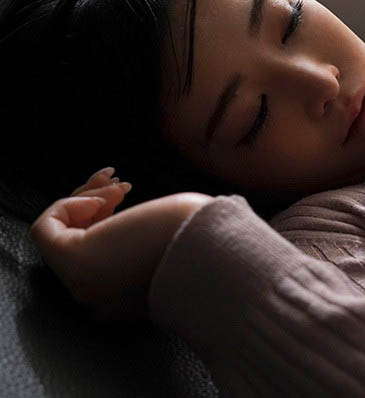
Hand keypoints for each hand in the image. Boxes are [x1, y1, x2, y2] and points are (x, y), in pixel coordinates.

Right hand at [29, 166, 214, 316]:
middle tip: (116, 180)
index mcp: (123, 289)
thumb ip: (146, 231)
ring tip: (118, 186)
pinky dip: (67, 203)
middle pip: (73, 239)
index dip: (100, 214)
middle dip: (90, 199)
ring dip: (84, 197)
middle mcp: (99, 291)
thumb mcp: (168, 231)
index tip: (121, 189)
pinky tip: (103, 197)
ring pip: (58, 233)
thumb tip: (142, 210)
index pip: (92, 249)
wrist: (212, 248)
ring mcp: (85, 280)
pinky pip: (44, 230)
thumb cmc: (201, 236)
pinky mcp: (74, 264)